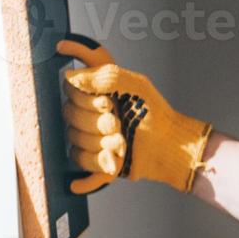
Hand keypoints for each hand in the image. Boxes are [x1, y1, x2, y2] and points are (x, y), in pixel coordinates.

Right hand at [58, 41, 214, 192]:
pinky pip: (81, 159)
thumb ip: (105, 76)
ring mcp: (89, 134)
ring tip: (124, 142)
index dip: (85, 98)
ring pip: (75, 138)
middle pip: (70, 114)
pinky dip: (99, 161)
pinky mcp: (94, 157)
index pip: (69, 88)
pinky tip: (112, 161)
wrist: (169, 146)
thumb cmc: (155, 114)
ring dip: (103, 141)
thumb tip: (70, 77)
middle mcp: (89, 111)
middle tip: (119, 124)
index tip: (108, 102)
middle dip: (97, 121)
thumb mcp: (136, 86)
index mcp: (96, 90)